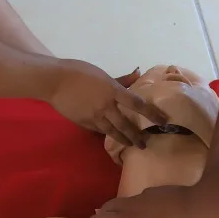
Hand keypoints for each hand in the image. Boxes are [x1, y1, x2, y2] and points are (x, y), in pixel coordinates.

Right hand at [49, 61, 165, 145]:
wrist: (55, 81)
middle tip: (145, 144)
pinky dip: (106, 134)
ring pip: (113, 132)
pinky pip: (99, 130)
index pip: (137, 104)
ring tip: (130, 145)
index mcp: (113, 91)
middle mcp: (107, 106)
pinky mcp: (85, 123)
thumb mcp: (102, 74)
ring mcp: (95, 117)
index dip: (152, 113)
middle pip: (126, 124)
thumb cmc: (79, 72)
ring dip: (123, 140)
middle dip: (136, 136)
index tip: (163, 121)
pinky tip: (111, 137)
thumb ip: (121, 79)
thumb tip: (138, 73)